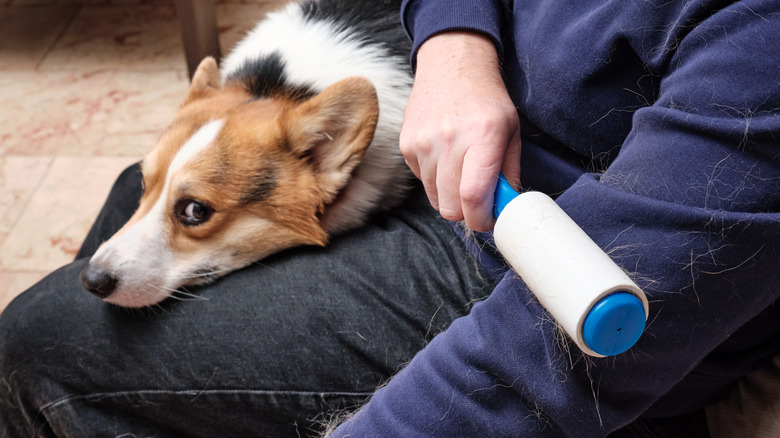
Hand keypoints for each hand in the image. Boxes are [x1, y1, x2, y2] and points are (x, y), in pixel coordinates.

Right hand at [400, 32, 520, 231]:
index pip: (473, 196)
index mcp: (482, 138)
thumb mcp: (510, 132)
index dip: (481, 220)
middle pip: (451, 207)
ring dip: (450, 195)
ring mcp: (423, 143)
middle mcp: (450, 141)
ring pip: (435, 198)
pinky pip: (422, 181)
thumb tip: (504, 208)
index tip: (488, 221)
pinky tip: (445, 156)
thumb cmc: (486, 100)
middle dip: (466, 212)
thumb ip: (509, 173)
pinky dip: (435, 179)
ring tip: (461, 172)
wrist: (451, 65)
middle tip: (477, 200)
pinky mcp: (407, 145)